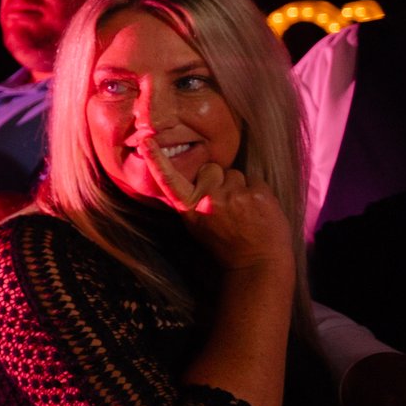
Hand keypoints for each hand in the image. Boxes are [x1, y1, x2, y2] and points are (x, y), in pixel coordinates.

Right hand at [143, 140, 291, 274]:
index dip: (157, 159)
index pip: (169, 180)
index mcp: (189, 209)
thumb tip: (192, 179)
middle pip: (211, 168)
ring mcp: (232, 196)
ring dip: (240, 187)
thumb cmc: (227, 245)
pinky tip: (258, 211)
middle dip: (219, 179)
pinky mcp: (256, 195)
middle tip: (228, 204)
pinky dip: (258, 193)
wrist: (257, 264)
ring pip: (234, 174)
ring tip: (244, 210)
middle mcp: (208, 200)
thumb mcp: (197, 226)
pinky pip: (255, 180)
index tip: (147, 141)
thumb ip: (192, 202)